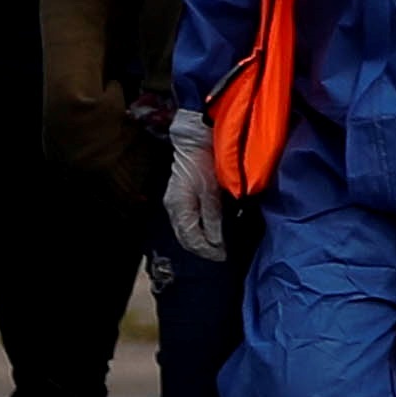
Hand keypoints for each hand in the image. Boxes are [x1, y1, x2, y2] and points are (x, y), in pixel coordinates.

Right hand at [162, 109, 229, 260]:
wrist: (194, 140)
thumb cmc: (204, 162)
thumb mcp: (212, 192)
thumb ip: (213, 218)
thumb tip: (215, 242)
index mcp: (179, 208)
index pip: (191, 240)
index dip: (207, 251)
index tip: (223, 256)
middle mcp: (172, 208)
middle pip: (186, 238)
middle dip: (203, 248)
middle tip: (221, 254)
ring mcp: (173, 203)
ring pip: (185, 231)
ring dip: (200, 240)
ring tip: (217, 246)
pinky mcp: (178, 197)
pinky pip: (186, 221)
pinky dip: (197, 229)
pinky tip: (209, 230)